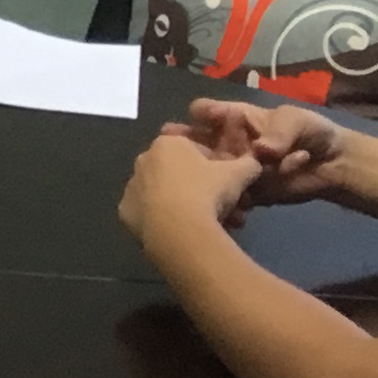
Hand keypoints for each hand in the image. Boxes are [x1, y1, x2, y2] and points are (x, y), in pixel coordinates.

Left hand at [120, 122, 267, 246]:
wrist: (177, 230)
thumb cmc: (207, 192)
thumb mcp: (239, 174)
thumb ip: (248, 163)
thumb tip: (252, 162)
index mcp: (168, 143)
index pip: (197, 150)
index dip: (218, 168)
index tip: (231, 186)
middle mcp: (144, 160)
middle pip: (182, 175)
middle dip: (206, 191)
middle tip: (228, 211)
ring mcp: (132, 187)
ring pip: (167, 196)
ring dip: (190, 208)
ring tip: (213, 228)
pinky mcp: (125, 213)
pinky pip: (152, 215)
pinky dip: (168, 222)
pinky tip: (186, 234)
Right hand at [176, 96, 358, 206]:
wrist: (336, 167)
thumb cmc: (314, 132)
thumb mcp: (297, 121)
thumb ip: (279, 132)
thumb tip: (261, 151)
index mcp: (236, 118)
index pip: (206, 111)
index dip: (200, 115)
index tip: (199, 121)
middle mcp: (228, 143)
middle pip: (197, 144)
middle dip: (186, 150)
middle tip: (178, 158)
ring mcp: (234, 169)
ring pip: (208, 174)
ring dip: (206, 181)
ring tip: (211, 188)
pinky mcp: (246, 192)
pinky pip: (229, 198)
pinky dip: (230, 204)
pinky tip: (236, 208)